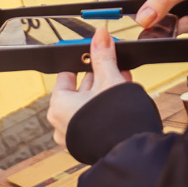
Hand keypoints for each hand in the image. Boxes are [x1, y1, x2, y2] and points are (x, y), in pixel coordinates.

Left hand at [47, 27, 130, 146]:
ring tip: (122, 80)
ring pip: (89, 106)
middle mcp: (61, 123)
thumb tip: (100, 35)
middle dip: (99, 77)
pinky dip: (105, 109)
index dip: (82, 63)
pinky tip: (121, 99)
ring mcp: (74, 136)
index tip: (94, 57)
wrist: (129, 151)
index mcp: (58, 106)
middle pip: (79, 91)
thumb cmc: (113, 120)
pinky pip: (94, 120)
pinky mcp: (88, 145)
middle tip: (113, 66)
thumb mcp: (109, 80)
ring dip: (105, 92)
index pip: (66, 76)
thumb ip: (104, 56)